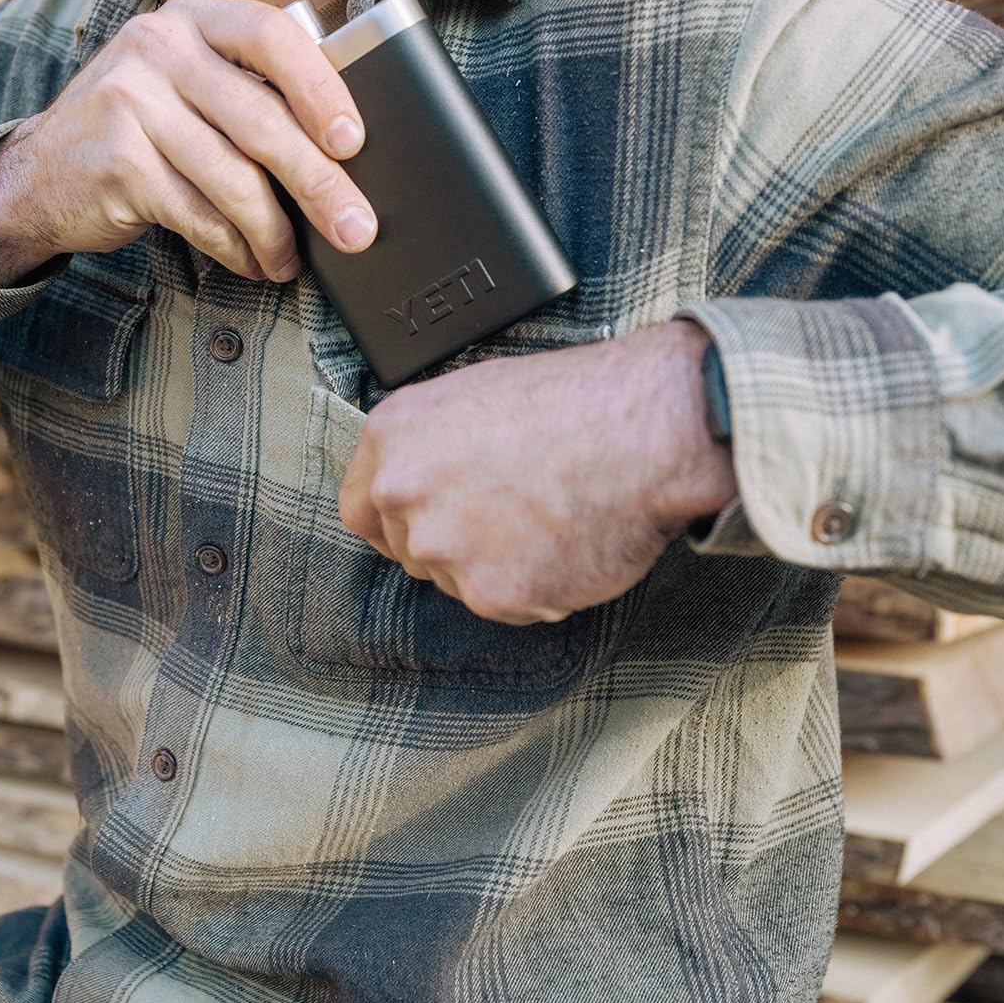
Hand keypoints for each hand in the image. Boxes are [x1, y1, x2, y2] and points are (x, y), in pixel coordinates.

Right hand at [0, 0, 378, 286]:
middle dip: (319, 184)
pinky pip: (199, 215)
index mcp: (192, 17)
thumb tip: (345, 152)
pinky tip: (252, 262)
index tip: (354, 141)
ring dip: (275, 232)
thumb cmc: (139, 130)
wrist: (37, 174)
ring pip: (234, 178)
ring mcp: (131, 101)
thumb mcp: (188, 83)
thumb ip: (250, 90)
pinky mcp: (118, 161)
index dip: (321, 88)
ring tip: (291, 261)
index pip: (271, 36)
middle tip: (357, 227)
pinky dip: (235, 248)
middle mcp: (158, 46)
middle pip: (262, 120)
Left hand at [337, 321, 737, 624]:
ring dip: (494, 566)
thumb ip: (427, 448)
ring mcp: (444, 547)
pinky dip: (537, 588)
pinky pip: (506, 605)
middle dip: (452, 542)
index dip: (393, 521)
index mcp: (391, 438)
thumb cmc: (573, 400)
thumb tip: (419, 482)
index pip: (359, 508)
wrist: (644, 428)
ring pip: (456, 581)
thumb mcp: (472, 397)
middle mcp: (402, 493)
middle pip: (410, 550)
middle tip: (510, 516)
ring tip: (548, 520)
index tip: (421, 525)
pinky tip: (568, 544)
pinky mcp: (492, 592)